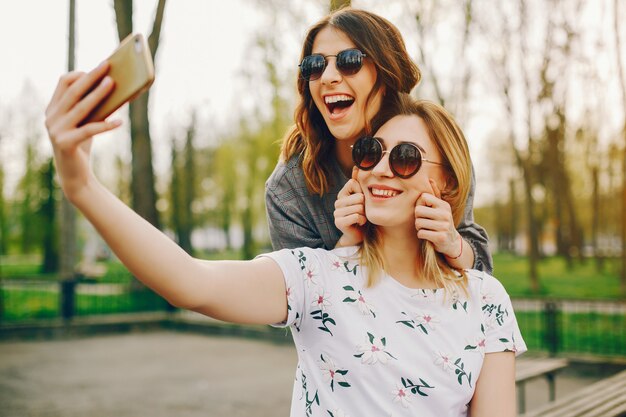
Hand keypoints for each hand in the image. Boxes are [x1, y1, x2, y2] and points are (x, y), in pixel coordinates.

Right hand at [45, 62, 119, 199]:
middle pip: (73, 91)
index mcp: (53, 109)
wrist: (75, 176)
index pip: (63, 83)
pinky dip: (106, 125)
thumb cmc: (82, 145)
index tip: (99, 68)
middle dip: (91, 77)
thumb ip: (93, 108)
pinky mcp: (65, 144)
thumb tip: (117, 89)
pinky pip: (89, 130)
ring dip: (99, 95)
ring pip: (80, 108)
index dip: (81, 74)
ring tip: (114, 84)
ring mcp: (56, 130)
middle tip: (108, 67)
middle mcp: (51, 117)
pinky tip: (120, 122)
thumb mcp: (86, 123)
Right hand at [334, 167, 365, 246]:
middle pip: (358, 196)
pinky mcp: (339, 222)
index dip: (362, 192)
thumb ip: (359, 182)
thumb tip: (356, 166)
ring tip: (361, 217)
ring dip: (364, 214)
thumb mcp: (363, 197)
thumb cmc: (363, 214)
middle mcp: (337, 202)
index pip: (353, 183)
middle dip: (365, 205)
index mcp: (342, 194)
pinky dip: (362, 220)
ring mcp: (336, 213)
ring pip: (358, 207)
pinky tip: (359, 223)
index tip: (362, 201)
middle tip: (362, 212)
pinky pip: (356, 216)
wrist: (359, 234)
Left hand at [414, 179, 461, 257]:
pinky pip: (421, 233)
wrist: (452, 242)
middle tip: (423, 221)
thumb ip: (435, 195)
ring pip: (418, 223)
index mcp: (444, 205)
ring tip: (426, 228)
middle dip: (417, 217)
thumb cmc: (441, 222)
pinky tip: (428, 235)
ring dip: (419, 227)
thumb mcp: (441, 208)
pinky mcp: (440, 237)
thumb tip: (430, 179)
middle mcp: (445, 214)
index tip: (425, 211)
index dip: (420, 204)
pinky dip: (421, 235)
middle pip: (418, 210)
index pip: (423, 197)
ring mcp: (444, 226)